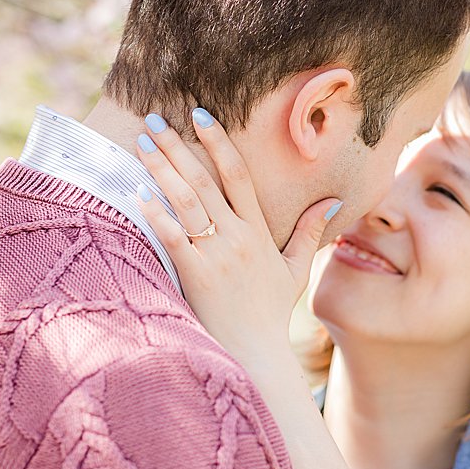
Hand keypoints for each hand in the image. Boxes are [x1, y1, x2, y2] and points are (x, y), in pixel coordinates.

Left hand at [133, 109, 337, 372]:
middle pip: (205, 181)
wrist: (256, 353)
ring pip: (186, 202)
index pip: (239, 175)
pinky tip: (137, 193)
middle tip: (154, 119)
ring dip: (161, 169)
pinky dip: (156, 215)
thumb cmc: (270, 313)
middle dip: (178, 146)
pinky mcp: (195, 277)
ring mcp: (216, 256)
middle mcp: (237, 238)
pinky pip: (173, 238)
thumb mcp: (295, 269)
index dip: (219, 142)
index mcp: (258, 231)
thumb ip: (309, 231)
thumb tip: (332, 200)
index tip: (201, 115)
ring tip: (142, 143)